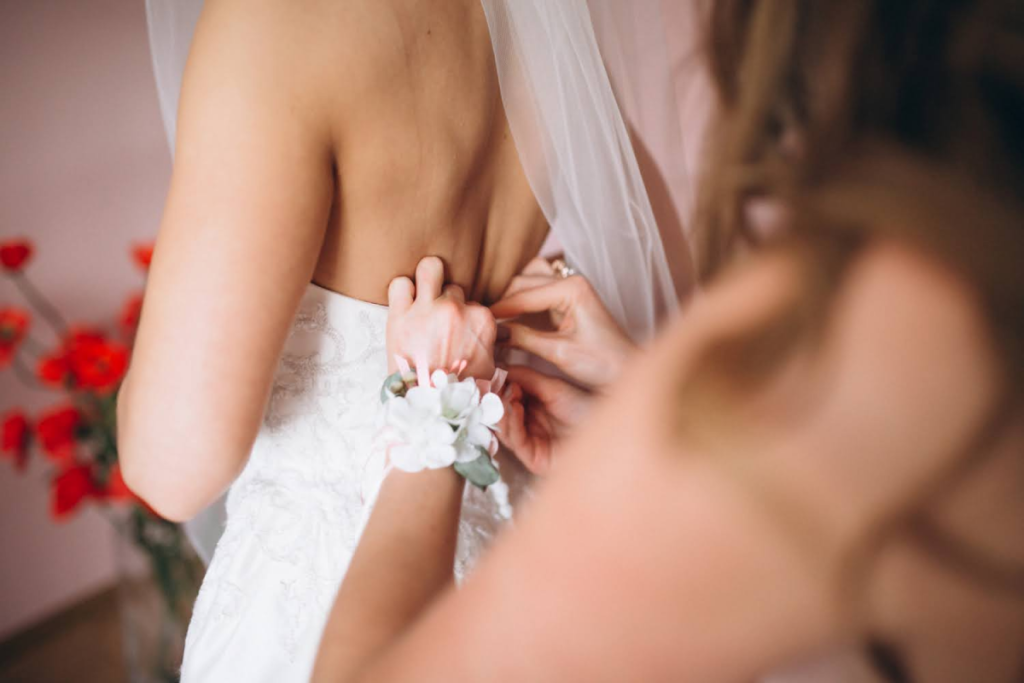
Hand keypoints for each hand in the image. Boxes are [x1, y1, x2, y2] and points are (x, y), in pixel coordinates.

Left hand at [387, 257, 496, 379]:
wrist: (431, 408)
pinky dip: (401, 291)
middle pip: (453, 287)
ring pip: (429, 270)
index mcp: (481, 320)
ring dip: (425, 284)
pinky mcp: (401, 315)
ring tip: (419, 303)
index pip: (472, 303)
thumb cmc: (460, 391)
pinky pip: (400, 283)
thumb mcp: (489, 368)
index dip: (461, 317)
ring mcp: (428, 309)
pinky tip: (403, 304)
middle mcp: (456, 309)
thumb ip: (489, 345)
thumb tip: (494, 339)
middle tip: (435, 318)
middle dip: (445, 299)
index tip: (453, 331)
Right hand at [491, 258, 635, 388]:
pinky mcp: (567, 300)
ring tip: (498, 324)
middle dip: (504, 304)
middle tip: (485, 327)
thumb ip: (524, 339)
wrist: (627, 371)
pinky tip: (512, 323)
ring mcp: (570, 288)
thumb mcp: (559, 353)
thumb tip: (493, 333)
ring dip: (511, 299)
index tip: (479, 325)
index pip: (524, 295)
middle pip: (523, 282)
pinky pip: (536, 293)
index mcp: (572, 287)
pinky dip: (521, 304)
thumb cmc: (602, 363)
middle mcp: (571, 280)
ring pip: (527, 283)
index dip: (499, 311)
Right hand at [499, 366, 590, 474]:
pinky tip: (514, 408)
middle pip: (501, 417)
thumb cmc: (585, 409)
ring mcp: (530, 445)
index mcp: (531, 411)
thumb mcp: (553, 388)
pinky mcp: (534, 460)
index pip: (505, 401)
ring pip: (505, 430)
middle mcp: (528, 428)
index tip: (490, 375)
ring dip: (501, 411)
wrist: (608, 432)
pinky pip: (517, 442)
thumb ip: (527, 379)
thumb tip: (501, 369)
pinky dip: (512, 424)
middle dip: (495, 400)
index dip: (497, 389)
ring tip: (503, 395)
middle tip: (491, 386)